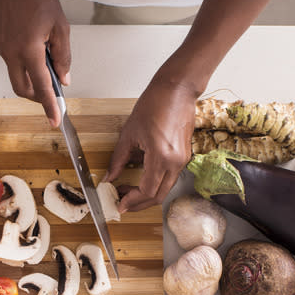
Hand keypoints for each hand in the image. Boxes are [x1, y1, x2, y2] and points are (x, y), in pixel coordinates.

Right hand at [0, 0, 70, 126]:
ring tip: (44, 54)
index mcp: (28, 49)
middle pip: (22, 87)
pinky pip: (9, 57)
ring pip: (15, 72)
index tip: (55, 120)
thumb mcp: (61, 28)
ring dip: (30, 72)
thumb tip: (64, 79)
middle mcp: (9, 51)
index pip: (41, 87)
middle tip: (52, 94)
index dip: (49, 106)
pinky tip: (31, 42)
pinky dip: (22, 58)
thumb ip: (63, 57)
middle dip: (37, 96)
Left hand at [105, 79, 197, 211]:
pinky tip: (141, 177)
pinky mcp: (184, 156)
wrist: (177, 90)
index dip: (132, 201)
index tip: (119, 204)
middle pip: (158, 196)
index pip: (147, 191)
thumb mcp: (129, 133)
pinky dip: (155, 182)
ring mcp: (182, 160)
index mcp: (161, 156)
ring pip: (165, 189)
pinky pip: (169, 177)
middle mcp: (175, 162)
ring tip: (129, 190)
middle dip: (139, 203)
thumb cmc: (155, 104)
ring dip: (147, 194)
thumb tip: (110, 177)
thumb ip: (118, 159)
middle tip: (123, 202)